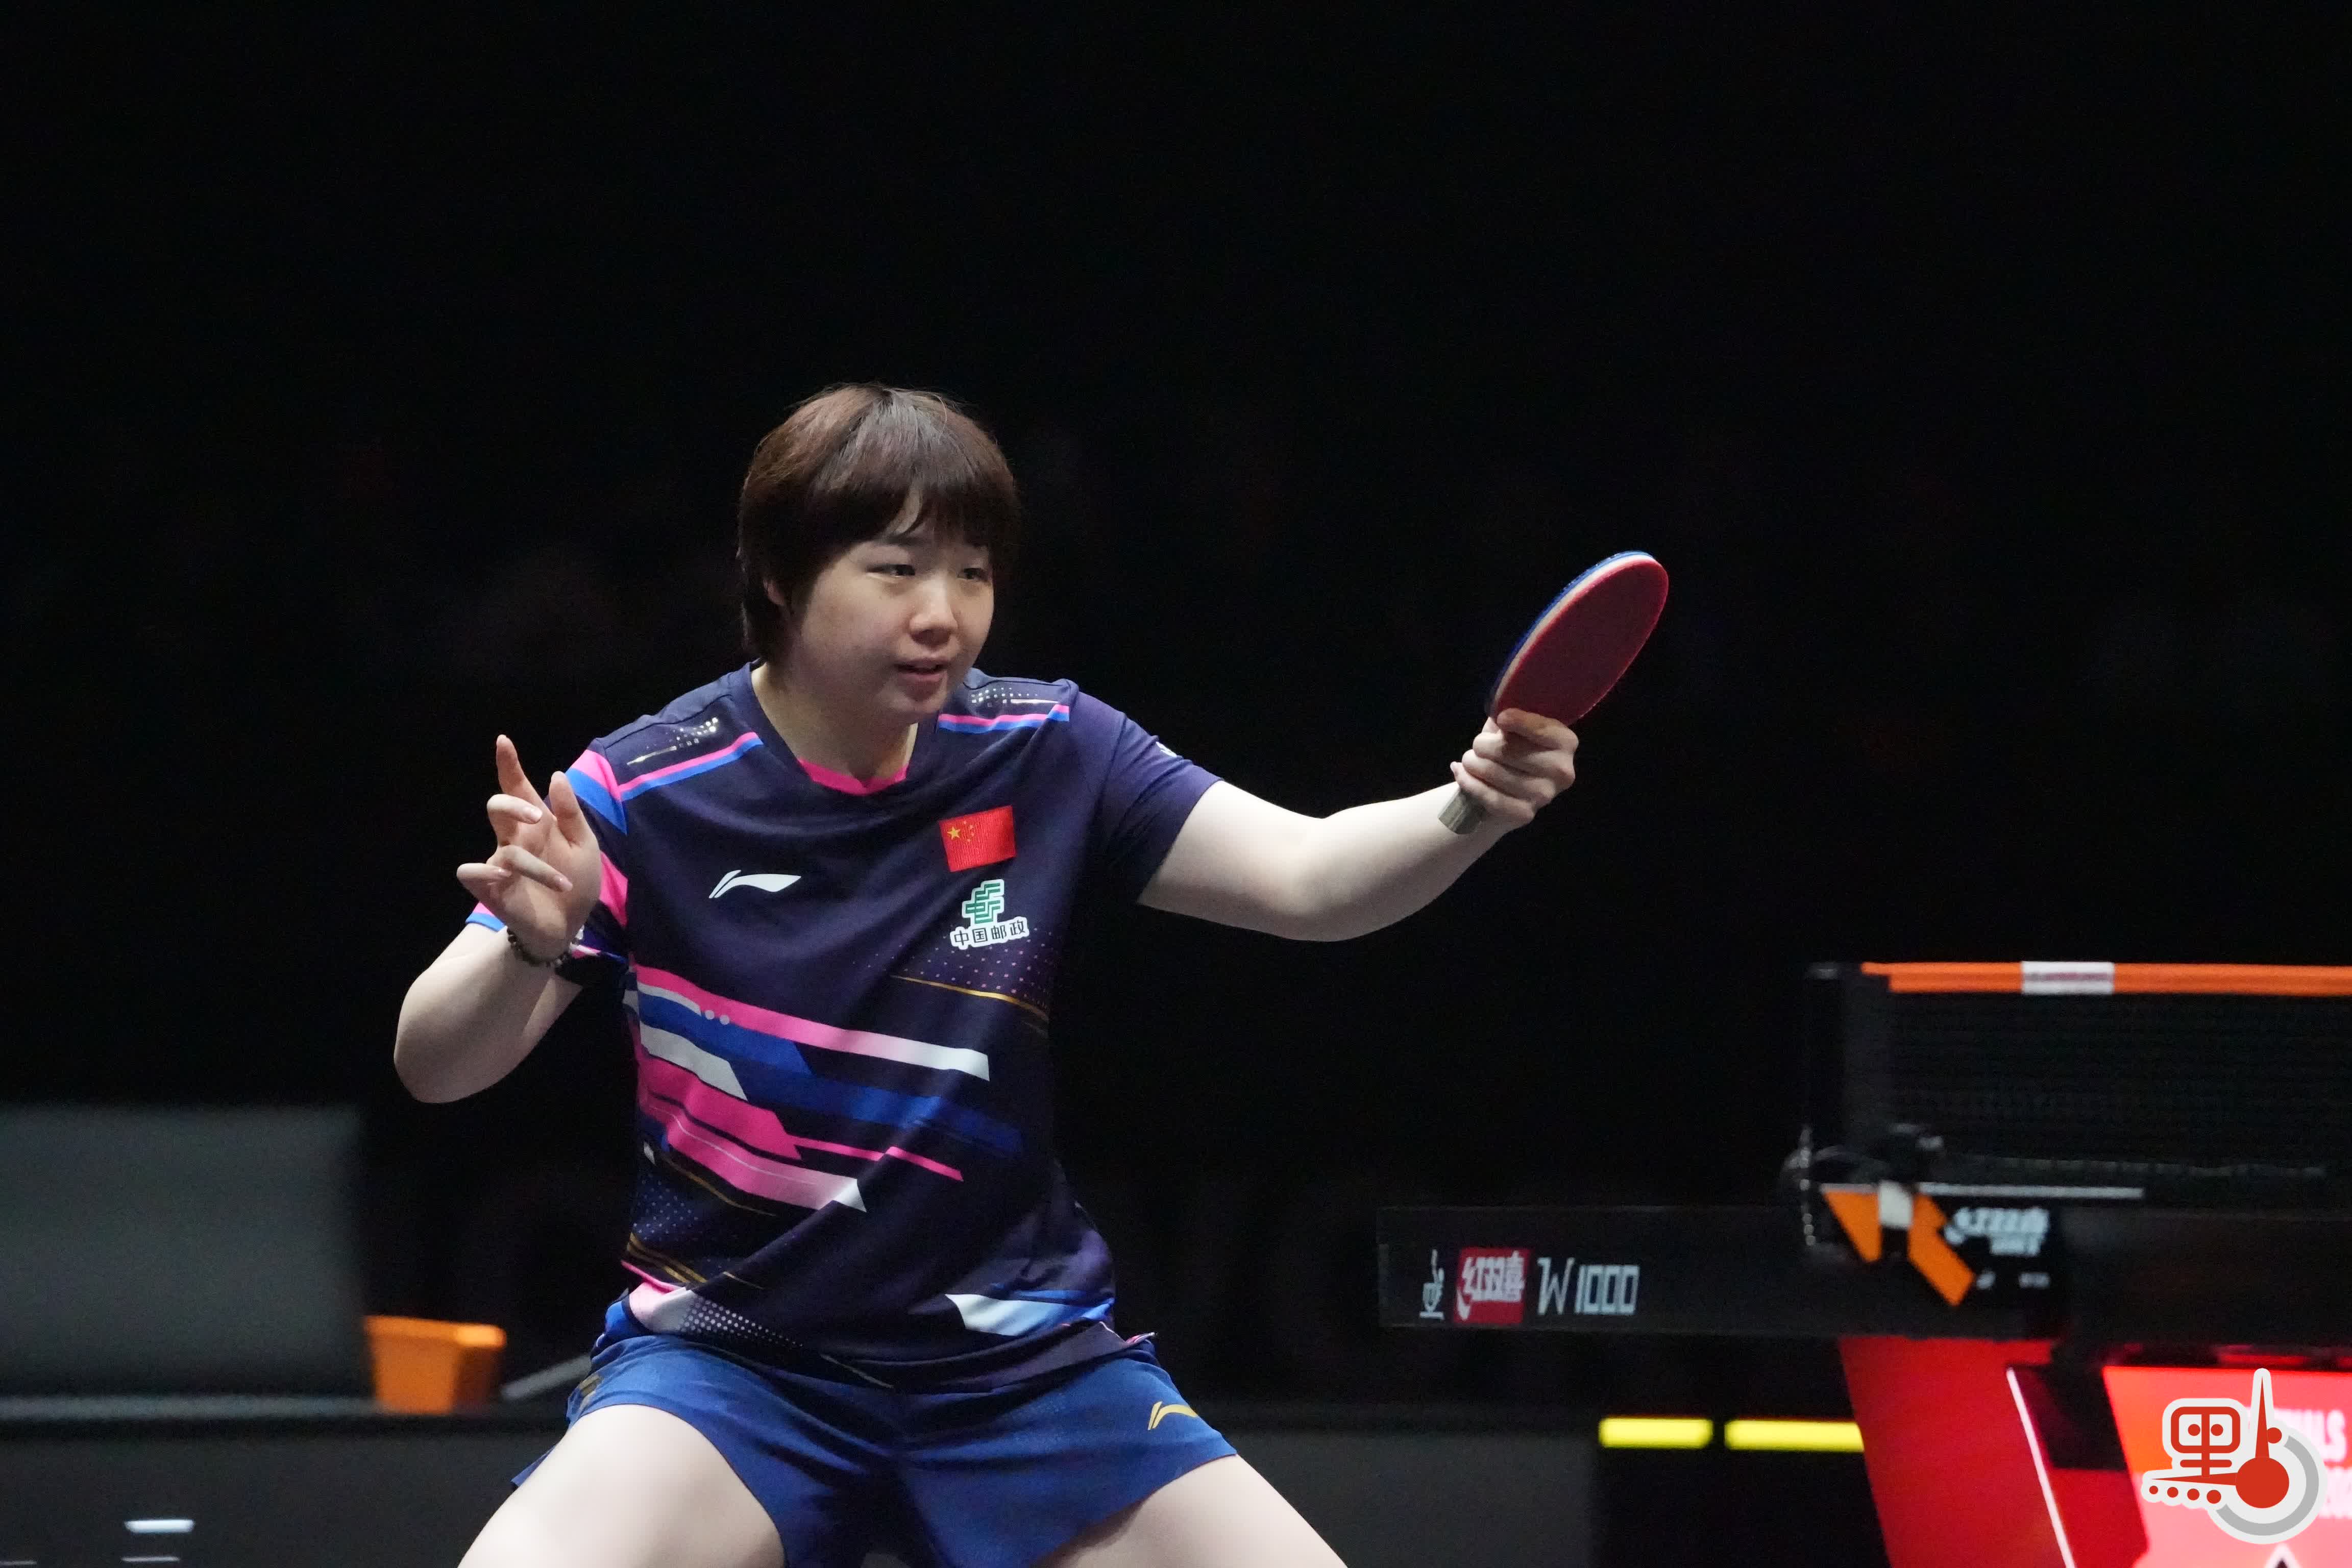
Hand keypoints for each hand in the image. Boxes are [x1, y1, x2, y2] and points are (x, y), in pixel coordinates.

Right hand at [455, 735, 603, 958]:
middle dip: (513, 804)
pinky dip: (485, 871)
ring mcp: (500, 862)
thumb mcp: (584, 844)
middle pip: (498, 806)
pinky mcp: (490, 888)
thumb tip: (555, 775)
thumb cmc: (576, 880)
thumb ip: (571, 812)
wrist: (569, 925)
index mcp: (537, 824)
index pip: (517, 788)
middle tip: (539, 816)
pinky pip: (471, 872)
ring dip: (537, 867)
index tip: (503, 741)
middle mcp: (514, 838)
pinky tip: (504, 875)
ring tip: (563, 883)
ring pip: (505, 850)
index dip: (509, 765)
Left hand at [1447, 709, 1578, 828]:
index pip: (1541, 729)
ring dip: (1472, 762)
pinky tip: (1461, 773)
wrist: (1506, 790)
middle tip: (1478, 745)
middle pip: (1509, 750)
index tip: (1502, 718)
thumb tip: (1498, 712)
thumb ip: (1510, 715)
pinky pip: (1487, 795)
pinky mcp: (1524, 814)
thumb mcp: (1513, 726)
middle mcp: (1561, 771)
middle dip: (1483, 744)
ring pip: (1493, 772)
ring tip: (1469, 760)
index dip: (1518, 721)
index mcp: (1566, 742)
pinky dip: (1468, 782)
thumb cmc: (1511, 748)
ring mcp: (1544, 795)